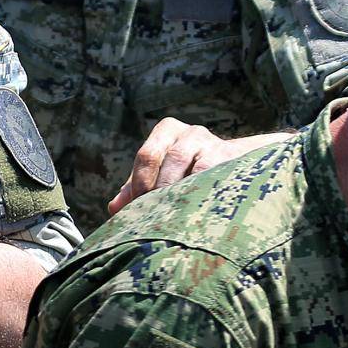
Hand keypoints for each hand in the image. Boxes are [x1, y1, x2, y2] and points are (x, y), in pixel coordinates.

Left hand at [107, 120, 290, 215]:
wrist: (232, 164)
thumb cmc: (183, 170)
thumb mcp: (158, 173)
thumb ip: (134, 187)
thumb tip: (114, 208)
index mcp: (166, 130)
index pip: (147, 156)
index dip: (140, 184)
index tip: (136, 208)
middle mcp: (190, 132)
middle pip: (172, 160)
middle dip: (162, 190)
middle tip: (155, 215)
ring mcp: (214, 144)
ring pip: (196, 170)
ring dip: (184, 195)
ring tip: (175, 216)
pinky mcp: (232, 160)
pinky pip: (217, 179)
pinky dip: (204, 196)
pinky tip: (197, 212)